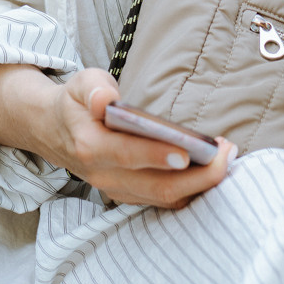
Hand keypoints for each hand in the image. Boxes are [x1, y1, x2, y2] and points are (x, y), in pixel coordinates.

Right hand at [44, 70, 235, 206]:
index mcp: (91, 146)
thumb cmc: (77, 103)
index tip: (188, 152)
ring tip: (227, 155)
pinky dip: (192, 189)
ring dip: (201, 183)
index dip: (157, 155)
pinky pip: (165, 199)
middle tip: (226, 153)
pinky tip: (212, 167)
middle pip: (157, 186)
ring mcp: (117, 190)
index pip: (128, 155)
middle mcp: (105, 176)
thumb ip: (94, 89)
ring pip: (166, 197)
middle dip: (198, 176)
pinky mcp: (130, 195)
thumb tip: (106, 101)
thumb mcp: (80, 84)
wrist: (55, 131)